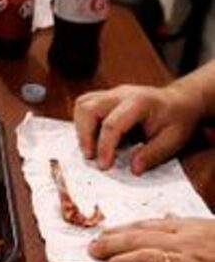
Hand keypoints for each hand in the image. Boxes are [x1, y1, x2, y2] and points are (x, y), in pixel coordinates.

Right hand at [74, 82, 201, 174]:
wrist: (180, 101)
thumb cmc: (177, 120)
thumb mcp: (173, 140)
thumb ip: (152, 154)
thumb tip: (133, 169)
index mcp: (139, 103)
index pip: (112, 124)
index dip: (105, 147)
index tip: (104, 166)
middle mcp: (121, 94)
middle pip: (89, 109)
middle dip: (85, 136)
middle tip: (91, 158)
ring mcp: (112, 93)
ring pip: (83, 104)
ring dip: (81, 128)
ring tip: (90, 149)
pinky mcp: (107, 97)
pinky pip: (85, 105)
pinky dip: (83, 122)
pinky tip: (92, 138)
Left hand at [89, 217, 214, 261]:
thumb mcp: (212, 230)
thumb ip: (188, 226)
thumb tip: (168, 217)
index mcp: (189, 227)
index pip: (146, 226)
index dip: (121, 230)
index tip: (102, 234)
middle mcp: (186, 243)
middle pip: (140, 240)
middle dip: (112, 244)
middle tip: (92, 249)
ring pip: (148, 259)